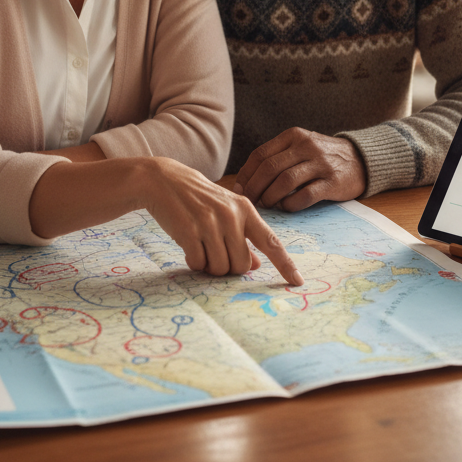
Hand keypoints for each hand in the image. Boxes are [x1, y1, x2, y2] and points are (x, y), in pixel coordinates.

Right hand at [143, 159, 303, 285]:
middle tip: (215, 252)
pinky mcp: (189, 231)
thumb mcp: (225, 211)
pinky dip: (194, 262)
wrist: (164, 180)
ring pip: (219, 268)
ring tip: (201, 247)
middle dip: (228, 267)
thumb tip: (257, 264)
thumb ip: (243, 237)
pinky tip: (189, 246)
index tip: (297, 281)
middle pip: (241, 265)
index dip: (285, 264)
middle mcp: (231, 216)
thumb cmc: (199, 199)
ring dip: (209, 266)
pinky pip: (198, 264)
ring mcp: (210, 223)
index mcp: (245, 209)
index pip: (271, 241)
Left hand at [233, 129, 366, 210]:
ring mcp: (320, 164)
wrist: (360, 159)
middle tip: (250, 202)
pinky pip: (304, 196)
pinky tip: (286, 207)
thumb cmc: (321, 157)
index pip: (260, 154)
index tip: (239, 190)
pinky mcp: (332, 182)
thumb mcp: (300, 146)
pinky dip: (290, 205)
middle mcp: (306, 146)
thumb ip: (277, 158)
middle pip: (270, 168)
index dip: (246, 174)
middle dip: (255, 188)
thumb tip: (246, 181)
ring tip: (266, 205)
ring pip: (285, 181)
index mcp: (293, 136)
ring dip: (270, 197)